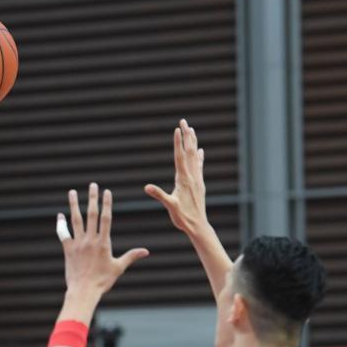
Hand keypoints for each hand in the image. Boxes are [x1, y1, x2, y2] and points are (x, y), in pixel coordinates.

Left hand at [58, 183, 147, 296]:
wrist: (83, 291)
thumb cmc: (102, 281)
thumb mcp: (118, 268)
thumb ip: (131, 256)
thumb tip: (146, 251)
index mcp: (103, 243)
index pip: (106, 218)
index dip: (107, 204)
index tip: (107, 192)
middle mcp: (90, 240)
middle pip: (91, 214)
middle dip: (92, 198)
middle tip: (92, 185)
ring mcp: (78, 244)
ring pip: (75, 220)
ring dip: (74, 205)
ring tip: (72, 192)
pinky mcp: (68, 249)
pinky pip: (63, 234)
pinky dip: (61, 224)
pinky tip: (60, 215)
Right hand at [144, 119, 209, 234]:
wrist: (198, 226)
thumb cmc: (182, 217)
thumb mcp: (169, 206)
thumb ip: (159, 195)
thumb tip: (146, 187)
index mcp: (183, 179)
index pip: (180, 156)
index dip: (178, 142)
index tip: (177, 129)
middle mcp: (192, 176)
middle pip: (189, 151)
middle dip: (187, 135)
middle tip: (184, 121)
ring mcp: (196, 179)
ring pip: (195, 156)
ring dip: (193, 142)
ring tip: (192, 130)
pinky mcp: (199, 184)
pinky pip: (199, 166)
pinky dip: (199, 156)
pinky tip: (200, 151)